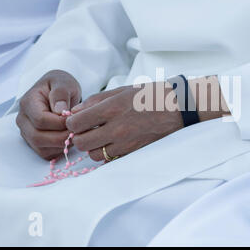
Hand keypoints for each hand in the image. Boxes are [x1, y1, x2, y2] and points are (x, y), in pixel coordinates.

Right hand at [16, 70, 81, 159]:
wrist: (58, 91)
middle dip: (61, 137)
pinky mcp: (34, 143)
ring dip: (61, 145)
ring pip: (41, 148)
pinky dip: (60, 150)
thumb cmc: (61, 85)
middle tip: (78, 131)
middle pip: (38, 137)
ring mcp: (27, 132)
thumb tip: (59, 110)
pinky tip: (69, 138)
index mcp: (28, 102)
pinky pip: (46, 153)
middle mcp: (23, 119)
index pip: (40, 120)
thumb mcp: (64, 82)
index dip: (60, 123)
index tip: (74, 119)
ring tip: (75, 133)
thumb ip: (61, 93)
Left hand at [66, 83, 183, 160]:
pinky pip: (111, 159)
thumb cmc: (151, 96)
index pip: (76, 123)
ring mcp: (126, 143)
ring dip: (93, 147)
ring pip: (94, 155)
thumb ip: (96, 101)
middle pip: (82, 143)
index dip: (71, 123)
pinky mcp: (134, 152)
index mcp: (111, 109)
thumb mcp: (122, 91)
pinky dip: (107, 153)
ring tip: (101, 136)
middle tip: (86, 130)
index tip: (76, 120)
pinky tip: (114, 142)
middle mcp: (117, 129)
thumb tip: (75, 112)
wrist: (178, 108)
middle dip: (79, 137)